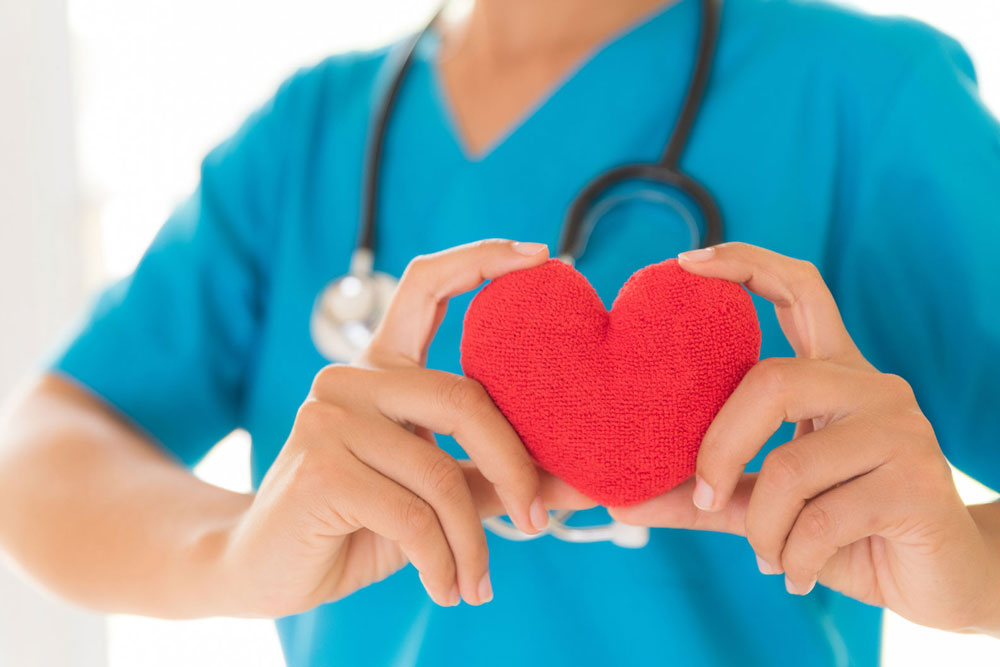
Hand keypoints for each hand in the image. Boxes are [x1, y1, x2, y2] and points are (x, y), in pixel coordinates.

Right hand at [218, 240, 593, 616]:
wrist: (268, 569)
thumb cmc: (360, 523)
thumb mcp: (438, 494)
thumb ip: (498, 475)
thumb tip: (582, 480)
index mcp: (382, 369)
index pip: (427, 286)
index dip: (483, 259)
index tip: (541, 254)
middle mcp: (352, 377)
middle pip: (464, 398)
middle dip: (514, 467)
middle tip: (538, 524)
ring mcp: (329, 415)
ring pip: (441, 474)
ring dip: (473, 542)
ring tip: (477, 583)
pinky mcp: (319, 465)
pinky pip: (413, 516)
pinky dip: (443, 563)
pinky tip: (446, 589)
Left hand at [610, 242, 999, 632]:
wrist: (939, 582)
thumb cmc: (848, 530)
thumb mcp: (765, 505)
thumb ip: (702, 494)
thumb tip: (619, 500)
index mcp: (834, 374)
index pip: (798, 290)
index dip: (745, 263)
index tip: (686, 263)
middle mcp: (870, 386)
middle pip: (773, 381)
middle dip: (720, 446)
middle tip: (703, 496)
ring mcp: (900, 429)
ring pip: (791, 464)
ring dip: (761, 525)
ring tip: (767, 555)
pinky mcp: (920, 481)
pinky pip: (822, 519)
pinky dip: (792, 556)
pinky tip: (796, 574)